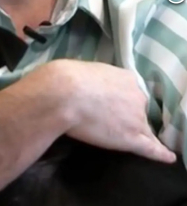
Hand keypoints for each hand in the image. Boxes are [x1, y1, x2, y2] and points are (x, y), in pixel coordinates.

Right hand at [51, 59, 175, 162]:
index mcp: (126, 78)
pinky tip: (167, 157)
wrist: (64, 94)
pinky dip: (160, 153)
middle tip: (109, 120)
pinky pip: (150, 148)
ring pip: (141, 128)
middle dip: (128, 115)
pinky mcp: (131, 138)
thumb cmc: (67, 80)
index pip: (130, 93)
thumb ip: (95, 82)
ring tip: (120, 137)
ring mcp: (136, 118)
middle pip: (137, 109)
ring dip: (134, 132)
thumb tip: (89, 90)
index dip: (123, 102)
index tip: (116, 106)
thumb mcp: (86, 72)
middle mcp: (136, 96)